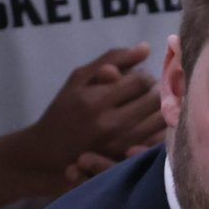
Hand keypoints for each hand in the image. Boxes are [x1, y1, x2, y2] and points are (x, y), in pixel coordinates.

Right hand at [18, 44, 165, 192]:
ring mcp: (118, 147)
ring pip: (160, 121)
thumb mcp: (79, 79)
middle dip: (154, 93)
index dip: (145, 77)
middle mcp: (108, 125)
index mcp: (94, 100)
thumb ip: (112, 59)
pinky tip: (148, 126)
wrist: (48, 154)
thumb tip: (146, 47)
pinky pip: (157, 141)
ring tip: (147, 110)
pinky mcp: (125, 161)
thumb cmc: (64, 111)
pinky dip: (158, 130)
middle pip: (154, 100)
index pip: (141, 80)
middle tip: (146, 95)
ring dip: (159, 111)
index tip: (138, 81)